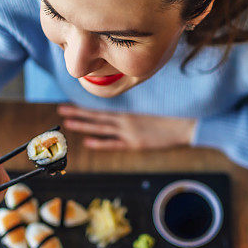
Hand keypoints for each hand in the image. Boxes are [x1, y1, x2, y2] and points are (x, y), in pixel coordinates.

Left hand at [58, 104, 195, 149]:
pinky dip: (101, 143)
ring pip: (101, 128)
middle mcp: (125, 119)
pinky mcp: (135, 143)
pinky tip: (88, 142)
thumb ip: (135, 110)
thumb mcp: (150, 108)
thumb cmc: (170, 115)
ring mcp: (129, 131)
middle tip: (61, 109)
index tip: (71, 103)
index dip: (86, 107)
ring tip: (68, 123)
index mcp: (128, 111)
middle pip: (96, 116)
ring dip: (84, 126)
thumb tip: (122, 109)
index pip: (102, 108)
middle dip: (78, 113)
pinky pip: (114, 143)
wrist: (186, 124)